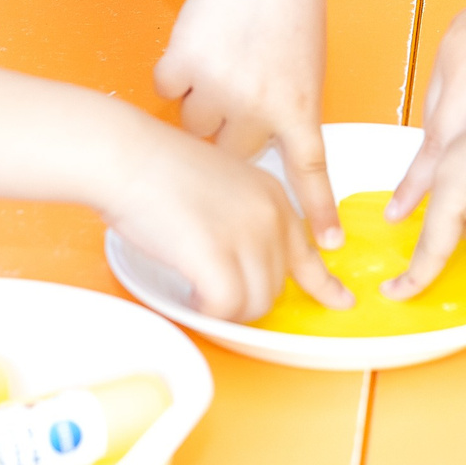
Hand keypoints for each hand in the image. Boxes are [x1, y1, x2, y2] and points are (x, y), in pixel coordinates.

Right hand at [100, 117, 351, 320]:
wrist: (125, 155)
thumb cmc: (156, 170)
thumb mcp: (221, 186)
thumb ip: (243, 219)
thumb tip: (244, 264)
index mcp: (272, 196)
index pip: (308, 250)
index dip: (324, 283)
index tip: (340, 301)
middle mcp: (269, 214)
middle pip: (276, 287)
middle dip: (246, 297)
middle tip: (210, 286)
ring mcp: (246, 235)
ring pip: (255, 303)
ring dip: (226, 307)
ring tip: (196, 286)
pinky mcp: (218, 255)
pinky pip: (225, 307)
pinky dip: (207, 309)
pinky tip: (189, 290)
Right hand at [154, 0, 340, 242]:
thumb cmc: (286, 17)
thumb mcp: (305, 73)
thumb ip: (286, 118)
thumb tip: (259, 164)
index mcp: (299, 108)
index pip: (309, 173)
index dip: (316, 213)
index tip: (325, 253)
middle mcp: (261, 104)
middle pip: (227, 153)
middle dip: (225, 130)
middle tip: (239, 86)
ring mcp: (220, 87)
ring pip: (193, 124)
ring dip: (199, 99)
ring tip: (224, 58)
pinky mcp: (184, 65)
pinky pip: (167, 90)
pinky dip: (176, 72)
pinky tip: (201, 43)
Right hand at [388, 0, 465, 216]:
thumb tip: (465, 175)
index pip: (435, 144)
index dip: (417, 183)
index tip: (397, 212)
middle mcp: (453, 47)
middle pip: (436, 117)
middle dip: (440, 152)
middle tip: (441, 186)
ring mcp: (461, 27)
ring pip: (445, 89)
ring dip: (455, 117)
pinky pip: (457, 62)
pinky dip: (465, 86)